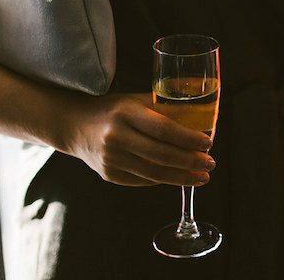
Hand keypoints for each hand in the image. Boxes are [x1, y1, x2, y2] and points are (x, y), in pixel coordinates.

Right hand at [64, 93, 215, 186]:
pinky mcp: (108, 175)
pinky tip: (178, 177)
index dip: (189, 138)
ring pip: (154, 173)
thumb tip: (202, 115)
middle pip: (162, 154)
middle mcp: (116, 137)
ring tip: (201, 177)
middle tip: (210, 163)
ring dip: (182, 177)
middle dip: (191, 161)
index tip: (209, 143)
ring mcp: (110, 159)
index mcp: (125, 113)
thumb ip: (165, 108)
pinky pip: (143, 181)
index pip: (164, 129)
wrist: (73, 125)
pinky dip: (163, 180)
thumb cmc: (113, 110)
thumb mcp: (136, 101)